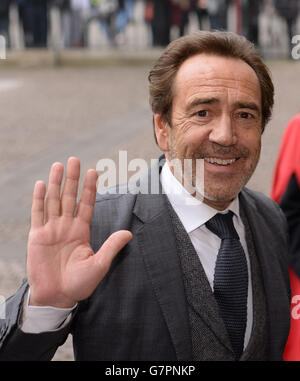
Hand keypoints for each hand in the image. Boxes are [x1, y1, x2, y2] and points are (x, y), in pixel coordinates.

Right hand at [27, 157, 131, 307]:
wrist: (57, 297)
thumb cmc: (79, 284)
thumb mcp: (99, 265)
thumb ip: (111, 247)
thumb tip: (129, 233)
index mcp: (81, 231)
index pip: (86, 204)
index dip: (90, 188)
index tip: (94, 171)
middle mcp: (66, 226)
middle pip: (69, 197)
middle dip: (72, 179)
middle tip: (74, 160)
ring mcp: (51, 230)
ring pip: (53, 200)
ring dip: (55, 183)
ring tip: (58, 165)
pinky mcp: (36, 236)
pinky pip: (37, 214)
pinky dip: (39, 199)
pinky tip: (41, 184)